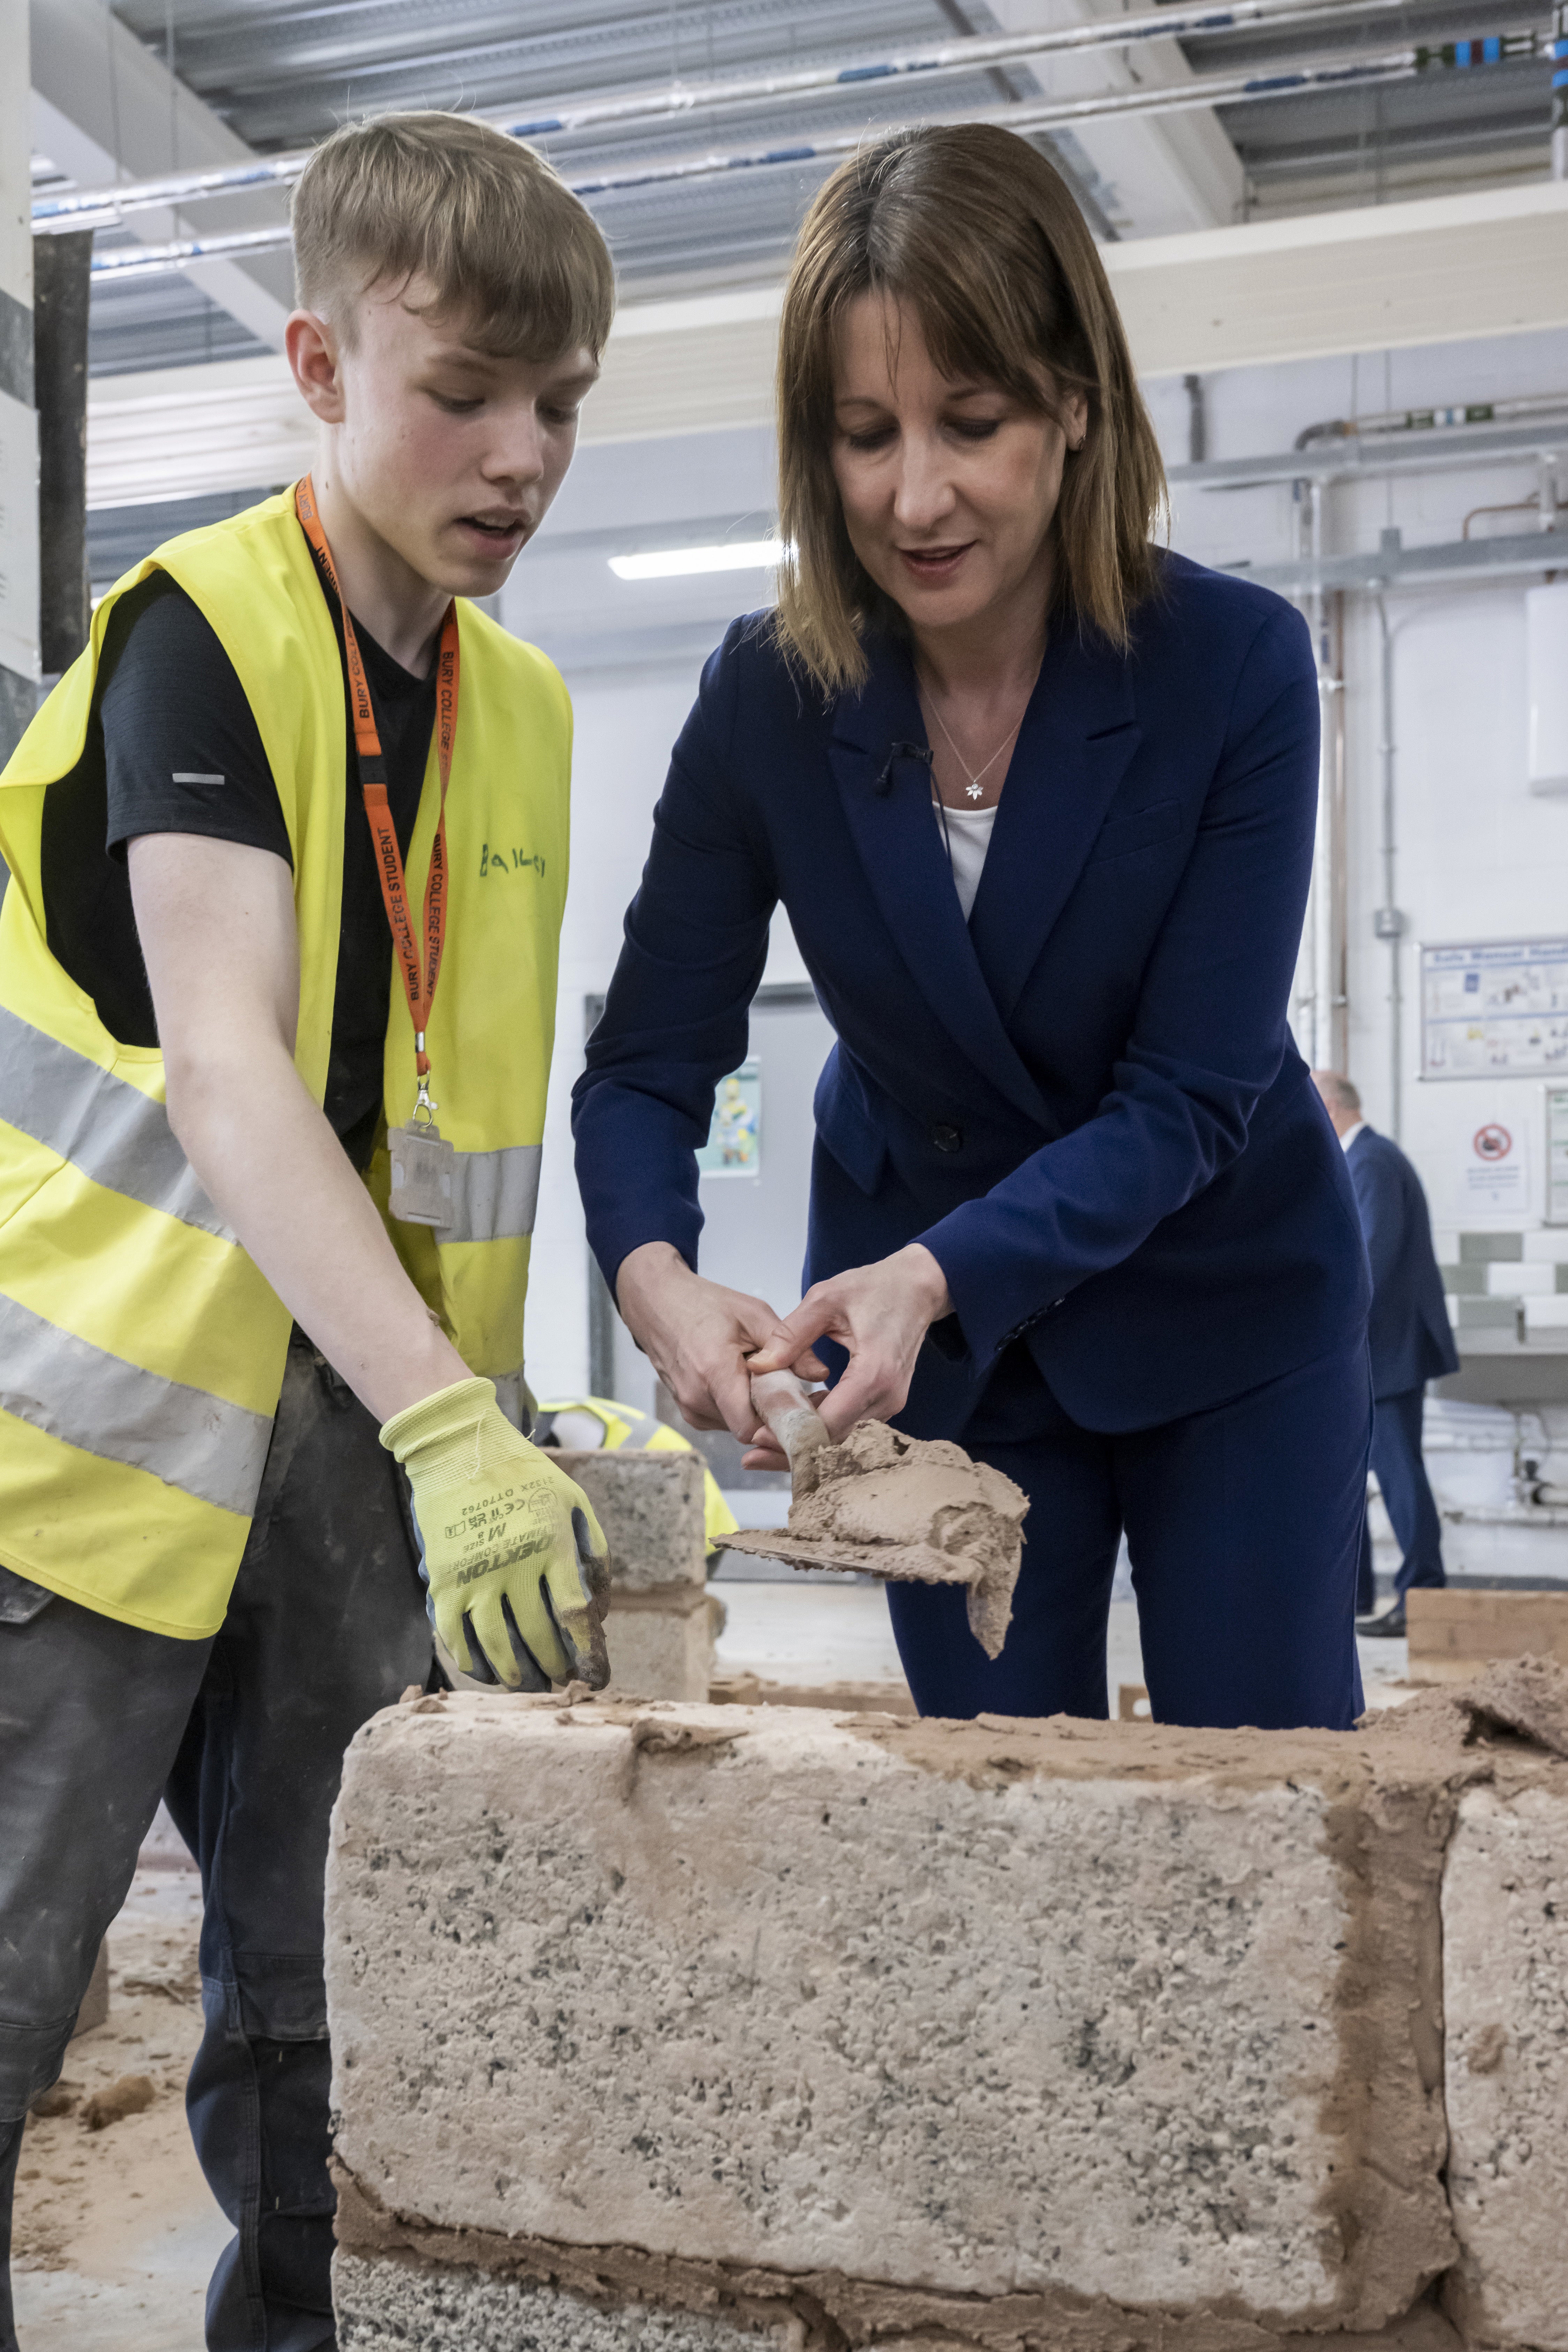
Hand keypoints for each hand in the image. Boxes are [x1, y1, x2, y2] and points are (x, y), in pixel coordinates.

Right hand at [381, 1378, 610, 1690]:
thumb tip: (600, 1602)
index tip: (592, 1672)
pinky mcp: (443, 1578)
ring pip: (495, 1643)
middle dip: (552, 1667)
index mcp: (551, 1545)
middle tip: (560, 1682)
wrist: (460, 1449)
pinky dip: (468, 1659)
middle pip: (537, 1635)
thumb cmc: (523, 1473)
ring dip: (513, 1673)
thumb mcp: (572, 1499)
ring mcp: (475, 1574)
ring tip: (525, 1684)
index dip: (584, 1650)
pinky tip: (482, 1670)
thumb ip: (594, 1546)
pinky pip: (453, 1633)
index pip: (573, 1613)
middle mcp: (514, 1564)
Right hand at [615, 1241, 826, 1444]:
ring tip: (765, 1379)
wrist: (657, 1302)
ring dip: (756, 1410)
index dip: (780, 1426)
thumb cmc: (704, 1304)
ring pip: (736, 1425)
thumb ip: (789, 1345)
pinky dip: (739, 1407)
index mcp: (714, 1373)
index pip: (751, 1428)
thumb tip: (820, 1374)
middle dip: (773, 1414)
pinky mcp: (687, 1409)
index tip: (804, 1411)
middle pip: (748, 1428)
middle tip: (795, 1391)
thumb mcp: (753, 1314)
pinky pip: (723, 1419)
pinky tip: (744, 1381)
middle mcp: (697, 1398)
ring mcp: (688, 1407)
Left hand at [744, 1244, 951, 1458]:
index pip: (830, 1421)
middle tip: (752, 1457)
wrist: (917, 1288)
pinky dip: (820, 1429)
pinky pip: (850, 1425)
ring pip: (842, 1438)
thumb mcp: (825, 1300)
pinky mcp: (885, 1402)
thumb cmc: (875, 1288)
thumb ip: (790, 1334)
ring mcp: (890, 1403)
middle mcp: (886, 1397)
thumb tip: (758, 1366)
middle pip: (835, 1440)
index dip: (792, 1435)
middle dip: (793, 1451)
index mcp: (874, 1373)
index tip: (758, 1438)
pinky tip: (791, 1426)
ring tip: (763, 1447)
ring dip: (805, 1444)